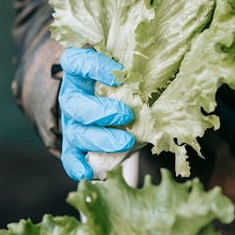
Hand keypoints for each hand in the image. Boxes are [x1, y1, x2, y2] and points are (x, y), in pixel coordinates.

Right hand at [58, 47, 133, 181]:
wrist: (109, 98)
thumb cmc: (121, 79)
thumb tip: (165, 67)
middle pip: (74, 104)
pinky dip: (76, 166)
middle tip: (126, 115)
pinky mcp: (75, 143)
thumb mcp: (124, 68)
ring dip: (100, 139)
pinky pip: (70, 156)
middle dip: (100, 111)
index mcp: (79, 72)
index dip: (93, 67)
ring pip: (76, 132)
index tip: (118, 75)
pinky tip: (88, 173)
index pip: (76, 62)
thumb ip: (136, 67)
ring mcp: (72, 121)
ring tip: (126, 143)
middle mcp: (72, 96)